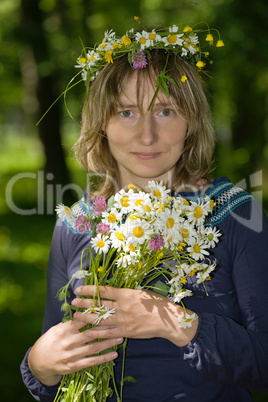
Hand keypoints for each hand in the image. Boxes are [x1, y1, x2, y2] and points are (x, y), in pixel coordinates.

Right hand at [28, 318, 123, 385]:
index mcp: (64, 330)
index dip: (94, 315)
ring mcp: (72, 355)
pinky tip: (114, 354)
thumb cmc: (51, 340)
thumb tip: (86, 309)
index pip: (81, 320)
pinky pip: (92, 361)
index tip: (107, 310)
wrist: (39, 362)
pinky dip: (104, 358)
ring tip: (120, 338)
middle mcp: (68, 342)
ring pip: (94, 347)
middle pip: (90, 333)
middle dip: (106, 329)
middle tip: (119, 324)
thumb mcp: (57, 328)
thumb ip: (71, 322)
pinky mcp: (74, 366)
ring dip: (108, 343)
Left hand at [72, 285, 197, 346]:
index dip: (90, 289)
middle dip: (84, 303)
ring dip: (86, 317)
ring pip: (100, 318)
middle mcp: (122, 306)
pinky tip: (87, 331)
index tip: (79, 288)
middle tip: (73, 302)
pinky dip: (97, 332)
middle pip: (98, 304)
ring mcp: (123, 320)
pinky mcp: (125, 332)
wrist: (168, 321)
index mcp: (126, 294)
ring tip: (76, 316)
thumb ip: (126, 293)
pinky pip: (108, 332)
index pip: (103, 291)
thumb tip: (112, 291)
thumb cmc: (156, 304)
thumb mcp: (141, 292)